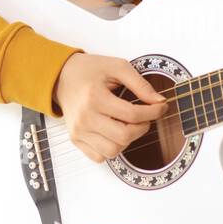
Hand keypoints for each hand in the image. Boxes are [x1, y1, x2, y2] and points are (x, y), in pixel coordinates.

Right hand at [52, 53, 167, 162]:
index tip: (161, 107)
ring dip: (127, 140)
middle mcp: (85, 117)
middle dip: (142, 128)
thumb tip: (159, 101)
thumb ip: (140, 84)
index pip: (132, 115)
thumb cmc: (89, 70)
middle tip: (144, 118)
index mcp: (95, 98)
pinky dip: (111, 149)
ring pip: (113, 151)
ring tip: (128, 125)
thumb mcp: (117, 67)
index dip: (153, 112)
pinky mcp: (75, 139)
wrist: (61, 76)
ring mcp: (79, 131)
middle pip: (124, 136)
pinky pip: (99, 157)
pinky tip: (114, 133)